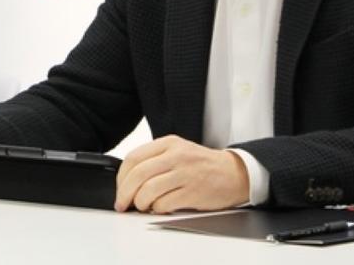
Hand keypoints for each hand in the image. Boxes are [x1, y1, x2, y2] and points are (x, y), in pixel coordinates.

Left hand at [114, 135, 248, 212]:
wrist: (235, 173)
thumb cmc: (203, 165)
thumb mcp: (178, 152)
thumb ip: (154, 160)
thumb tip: (127, 181)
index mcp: (169, 143)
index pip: (134, 158)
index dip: (121, 177)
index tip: (119, 189)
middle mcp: (176, 156)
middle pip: (138, 174)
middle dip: (124, 193)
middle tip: (122, 204)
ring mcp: (185, 173)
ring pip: (148, 190)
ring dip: (140, 203)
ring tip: (143, 206)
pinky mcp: (193, 192)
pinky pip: (164, 204)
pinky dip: (157, 209)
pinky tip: (160, 208)